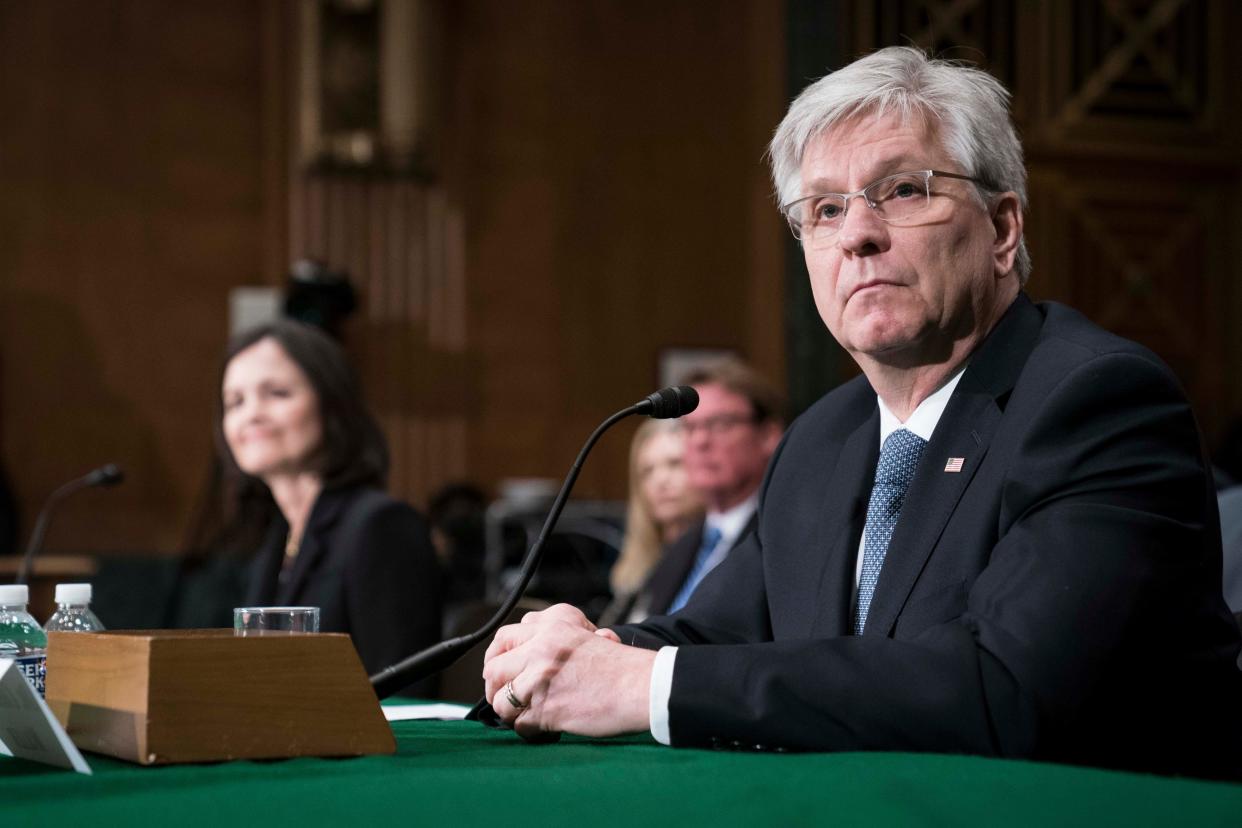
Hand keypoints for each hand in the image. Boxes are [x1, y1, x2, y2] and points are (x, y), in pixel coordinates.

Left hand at [482, 603, 651, 739]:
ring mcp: (542, 677)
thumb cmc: (621, 668)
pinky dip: (527, 731)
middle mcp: (543, 646)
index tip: (503, 670)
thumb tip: (522, 657)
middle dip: (494, 686)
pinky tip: (542, 729)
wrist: (644, 686)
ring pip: (500, 699)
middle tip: (506, 697)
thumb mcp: (586, 636)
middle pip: (492, 667)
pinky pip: (519, 724)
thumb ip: (554, 639)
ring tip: (526, 716)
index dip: (499, 657)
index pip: (504, 636)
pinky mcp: (546, 707)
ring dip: (510, 712)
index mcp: (553, 625)